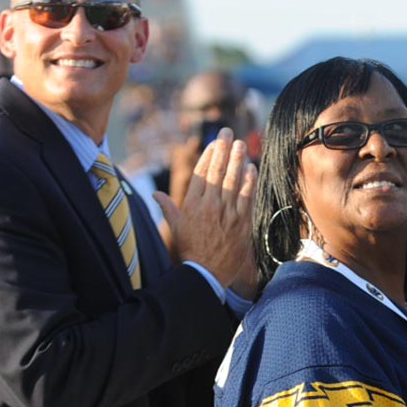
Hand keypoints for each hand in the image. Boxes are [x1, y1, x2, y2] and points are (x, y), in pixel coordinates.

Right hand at [156, 128, 256, 287]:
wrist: (206, 273)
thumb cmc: (190, 250)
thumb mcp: (176, 228)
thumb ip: (168, 208)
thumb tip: (155, 194)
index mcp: (192, 205)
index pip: (201, 174)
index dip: (208, 156)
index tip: (214, 143)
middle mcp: (209, 206)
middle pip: (217, 172)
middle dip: (223, 150)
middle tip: (228, 133)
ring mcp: (227, 214)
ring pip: (233, 181)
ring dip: (237, 161)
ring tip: (240, 144)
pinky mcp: (241, 222)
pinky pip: (246, 197)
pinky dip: (249, 182)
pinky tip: (251, 168)